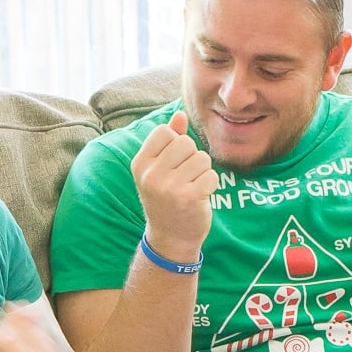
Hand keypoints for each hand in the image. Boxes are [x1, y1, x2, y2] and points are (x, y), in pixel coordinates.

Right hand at [131, 109, 217, 261]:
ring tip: (192, 187)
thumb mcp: (160, 169)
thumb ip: (169, 140)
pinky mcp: (189, 198)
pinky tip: (200, 197)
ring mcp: (169, 187)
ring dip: (203, 172)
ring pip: (201, 158)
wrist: (171, 238)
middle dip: (191, 157)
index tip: (172, 164)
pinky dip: (210, 185)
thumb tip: (179, 113)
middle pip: (185, 143)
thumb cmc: (167, 198)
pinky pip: (211, 175)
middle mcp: (151, 175)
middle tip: (185, 178)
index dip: (175, 143)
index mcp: (140, 165)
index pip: (164, 132)